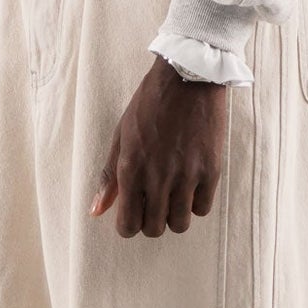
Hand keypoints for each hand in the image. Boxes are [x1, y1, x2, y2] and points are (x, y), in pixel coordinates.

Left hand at [91, 57, 228, 238]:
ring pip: (180, 223)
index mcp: (131, 169)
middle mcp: (158, 177)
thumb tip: (96, 211)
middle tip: (153, 204)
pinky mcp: (211, 170)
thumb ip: (109, 176)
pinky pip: (203, 208)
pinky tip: (190, 184)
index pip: (128, 225)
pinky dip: (196, 202)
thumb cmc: (149, 105)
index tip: (134, 214)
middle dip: (151, 222)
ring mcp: (187, 175)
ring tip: (173, 195)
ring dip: (174, 215)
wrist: (188, 78)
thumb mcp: (121, 136)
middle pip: (155, 229)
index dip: (129, 225)